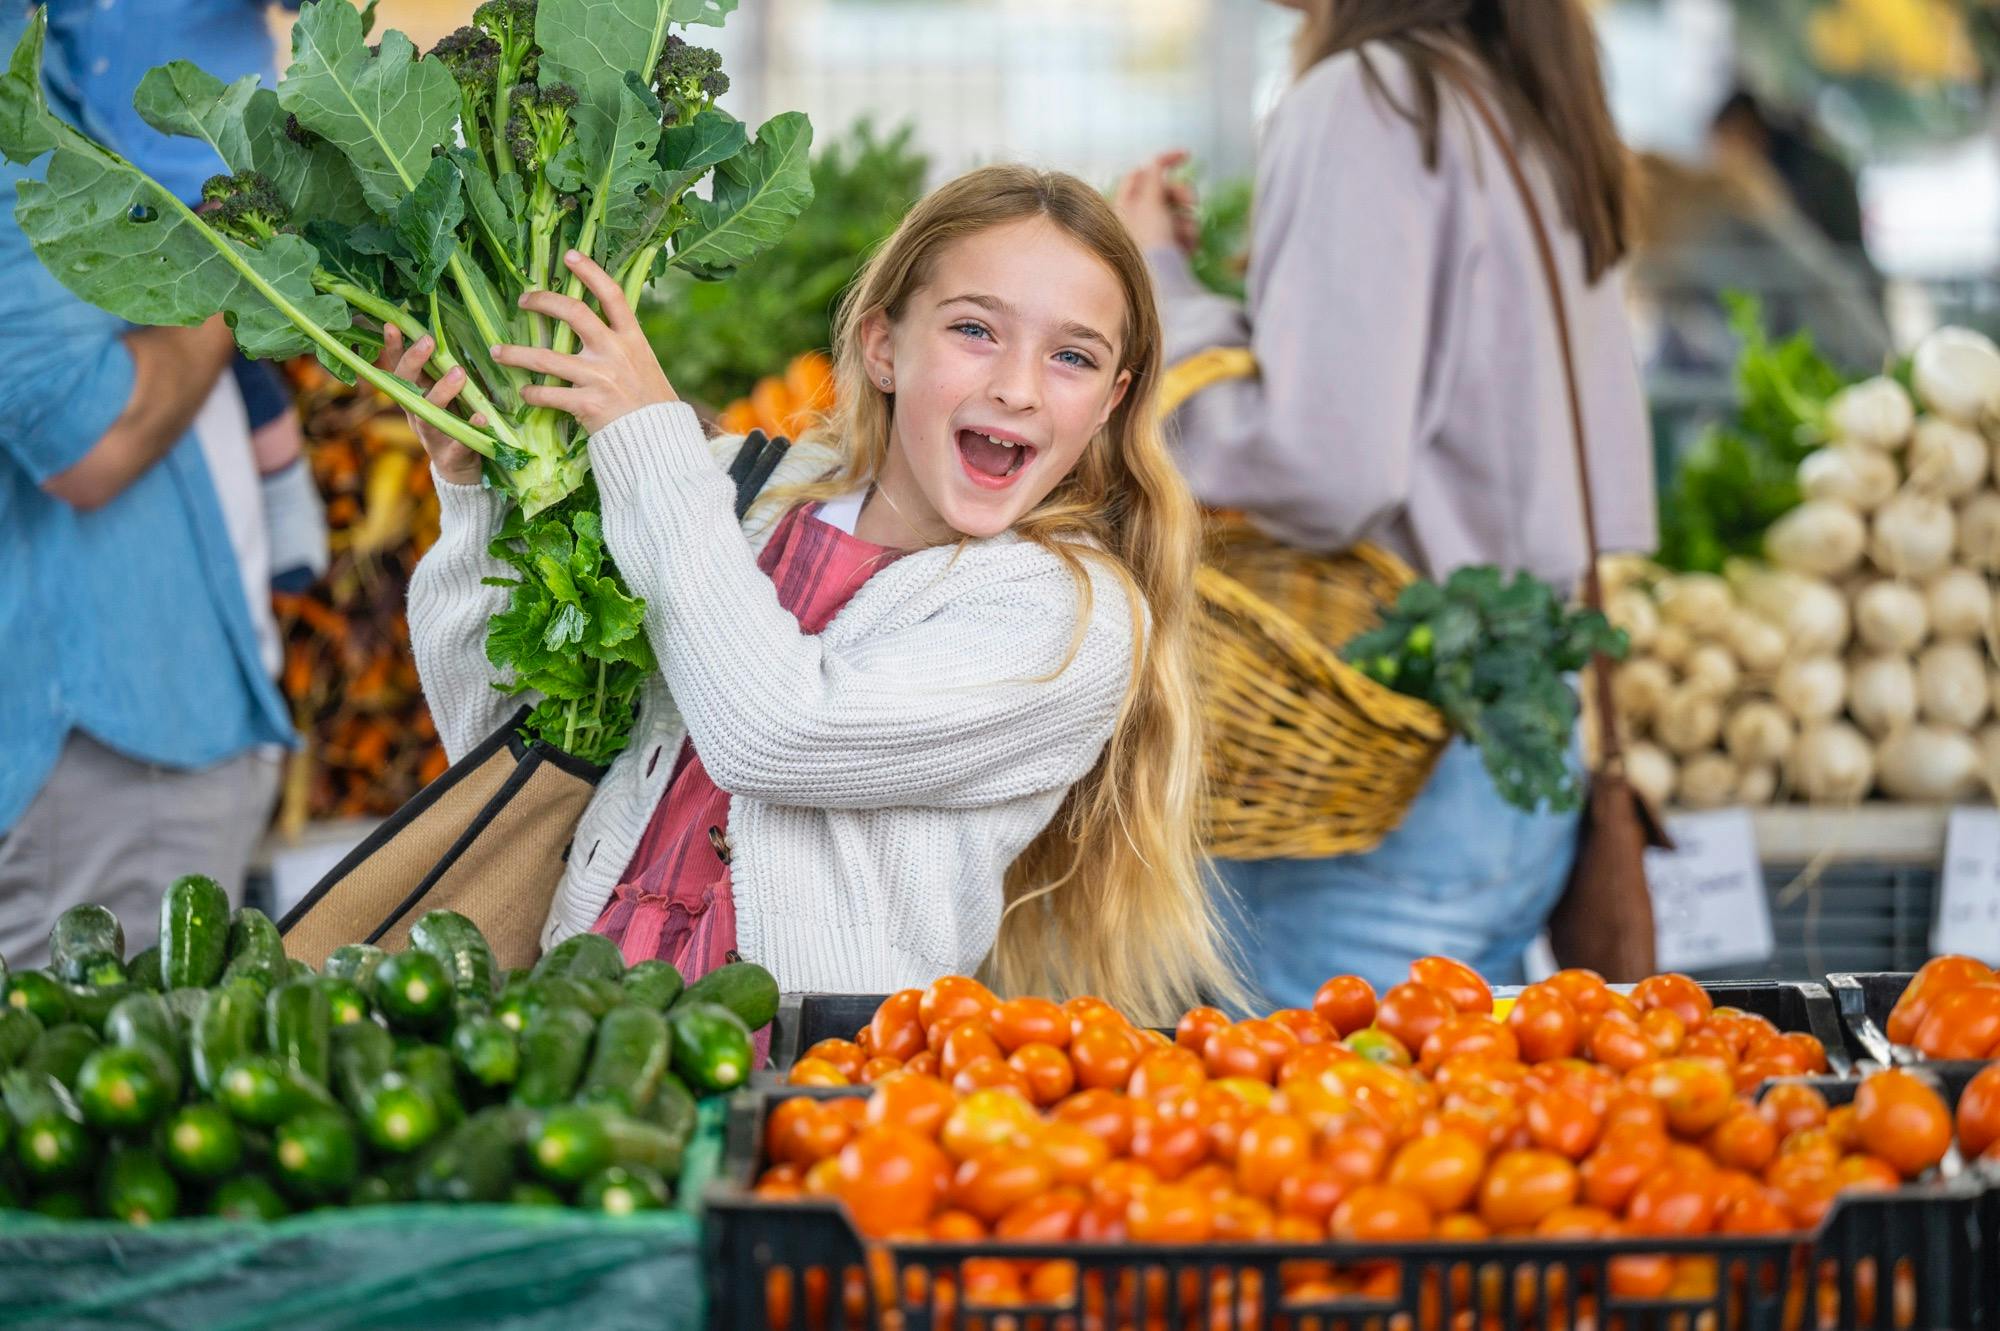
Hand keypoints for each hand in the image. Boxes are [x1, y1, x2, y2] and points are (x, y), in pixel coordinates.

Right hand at [377, 325, 484, 485]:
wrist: (459, 471)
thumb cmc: (453, 423)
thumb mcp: (444, 397)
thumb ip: (443, 373)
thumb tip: (453, 334)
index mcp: (414, 398)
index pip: (398, 369)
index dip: (392, 348)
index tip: (392, 325)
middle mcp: (417, 415)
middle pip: (406, 387)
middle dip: (414, 362)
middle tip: (429, 341)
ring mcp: (432, 436)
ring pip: (428, 414)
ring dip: (441, 392)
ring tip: (459, 373)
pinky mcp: (452, 455)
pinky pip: (459, 443)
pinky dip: (469, 429)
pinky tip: (481, 417)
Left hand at [494, 251, 677, 435]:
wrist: (659, 439)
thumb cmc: (649, 400)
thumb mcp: (643, 363)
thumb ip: (621, 343)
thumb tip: (596, 323)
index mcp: (631, 338)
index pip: (611, 294)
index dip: (590, 272)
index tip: (570, 256)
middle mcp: (615, 352)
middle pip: (573, 313)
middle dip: (543, 301)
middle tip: (524, 300)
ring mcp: (600, 377)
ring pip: (545, 359)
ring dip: (516, 354)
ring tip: (496, 352)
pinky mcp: (587, 404)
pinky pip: (549, 395)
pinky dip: (533, 393)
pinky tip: (525, 392)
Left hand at [1114, 150, 1199, 254]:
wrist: (1157, 285)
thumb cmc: (1149, 243)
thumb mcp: (1151, 203)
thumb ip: (1154, 177)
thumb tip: (1155, 161)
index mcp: (1123, 205)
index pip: (1142, 172)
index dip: (1164, 160)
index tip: (1187, 155)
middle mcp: (1134, 220)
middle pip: (1163, 191)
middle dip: (1182, 194)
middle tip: (1194, 203)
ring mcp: (1150, 237)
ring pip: (1176, 214)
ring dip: (1187, 221)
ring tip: (1188, 237)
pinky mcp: (1164, 254)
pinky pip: (1182, 235)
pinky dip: (1187, 238)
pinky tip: (1189, 249)